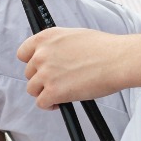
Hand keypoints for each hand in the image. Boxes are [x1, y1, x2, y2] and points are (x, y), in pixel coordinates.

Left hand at [18, 25, 133, 108]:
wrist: (117, 60)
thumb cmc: (102, 48)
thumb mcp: (74, 36)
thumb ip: (57, 45)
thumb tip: (52, 56)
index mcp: (48, 37)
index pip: (23, 52)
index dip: (31, 62)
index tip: (39, 68)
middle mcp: (42, 54)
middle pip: (29, 73)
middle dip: (41, 79)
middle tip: (58, 81)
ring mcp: (46, 73)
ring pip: (32, 89)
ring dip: (45, 92)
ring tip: (61, 92)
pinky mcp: (52, 92)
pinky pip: (41, 103)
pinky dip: (50, 105)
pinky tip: (62, 101)